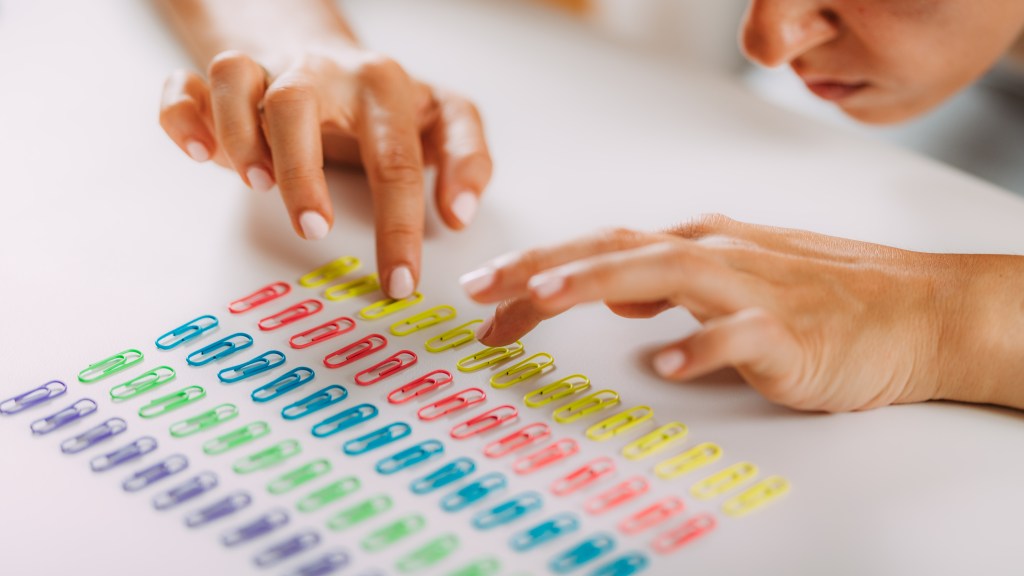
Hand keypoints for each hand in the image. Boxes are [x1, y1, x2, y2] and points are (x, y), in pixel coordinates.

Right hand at [159, 45, 491, 296]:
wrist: (330, 55)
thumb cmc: (386, 104)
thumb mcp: (445, 119)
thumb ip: (468, 158)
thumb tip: (459, 213)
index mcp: (381, 86)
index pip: (392, 159)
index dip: (398, 226)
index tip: (399, 280)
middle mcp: (320, 72)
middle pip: (296, 105)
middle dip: (300, 172)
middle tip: (314, 230)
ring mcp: (266, 72)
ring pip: (234, 80)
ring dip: (238, 137)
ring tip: (254, 186)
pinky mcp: (220, 83)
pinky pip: (184, 85)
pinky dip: (180, 116)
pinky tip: (199, 154)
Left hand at [459, 214, 1002, 412]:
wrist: (914, 311)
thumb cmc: (821, 295)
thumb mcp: (732, 279)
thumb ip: (672, 284)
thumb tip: (617, 296)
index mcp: (696, 246)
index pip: (601, 252)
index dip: (537, 271)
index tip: (484, 298)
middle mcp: (716, 255)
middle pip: (616, 251)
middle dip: (543, 268)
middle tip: (481, 289)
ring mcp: (753, 289)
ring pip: (668, 274)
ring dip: (600, 282)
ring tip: (543, 299)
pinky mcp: (791, 331)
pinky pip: (740, 335)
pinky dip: (701, 345)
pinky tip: (665, 363)